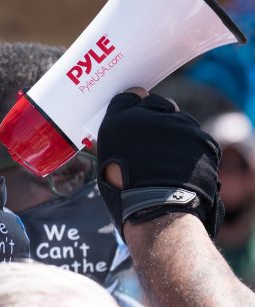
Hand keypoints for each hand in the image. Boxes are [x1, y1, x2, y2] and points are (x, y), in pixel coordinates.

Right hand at [97, 89, 223, 239]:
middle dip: (155, 118)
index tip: (135, 117)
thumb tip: (125, 129)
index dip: (133, 106)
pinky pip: (195, 136)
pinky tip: (181, 166)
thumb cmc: (125, 193)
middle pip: (156, 104)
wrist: (158, 210)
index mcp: (120, 121)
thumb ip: (117, 136)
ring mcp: (179, 124)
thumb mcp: (106, 161)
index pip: (130, 96)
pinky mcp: (201, 137)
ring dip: (174, 132)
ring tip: (168, 160)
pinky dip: (191, 147)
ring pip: (178, 120)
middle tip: (152, 143)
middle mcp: (150, 115)